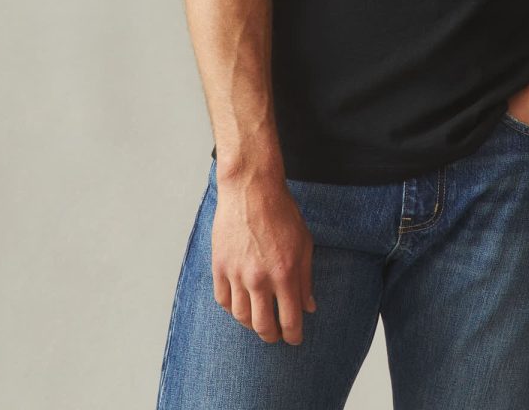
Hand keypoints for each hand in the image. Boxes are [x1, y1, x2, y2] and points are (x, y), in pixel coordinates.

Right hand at [211, 174, 316, 345]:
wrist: (251, 189)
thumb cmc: (281, 212)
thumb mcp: (304, 242)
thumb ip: (305, 278)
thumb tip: (309, 306)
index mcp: (284, 272)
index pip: (290, 319)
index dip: (294, 335)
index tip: (295, 339)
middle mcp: (259, 278)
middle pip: (263, 325)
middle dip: (272, 336)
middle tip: (276, 335)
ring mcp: (236, 273)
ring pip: (241, 317)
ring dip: (251, 325)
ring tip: (258, 322)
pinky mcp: (219, 266)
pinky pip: (223, 300)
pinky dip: (232, 309)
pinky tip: (241, 305)